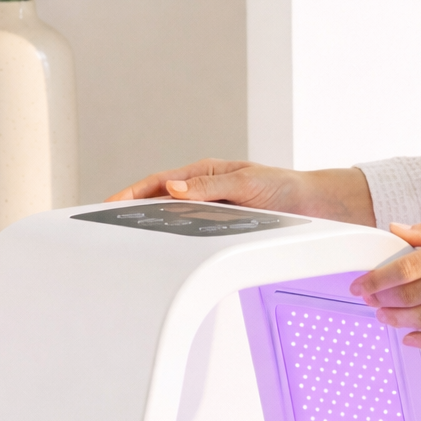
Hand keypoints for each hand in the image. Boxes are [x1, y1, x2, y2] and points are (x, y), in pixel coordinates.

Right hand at [106, 159, 375, 224]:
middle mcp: (205, 187)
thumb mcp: (246, 183)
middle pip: (160, 199)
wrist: (314, 204)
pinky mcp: (223, 222)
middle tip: (106, 224)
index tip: (111, 204)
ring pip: (174, 216)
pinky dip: (175, 237)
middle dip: (133, 209)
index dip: (133, 193)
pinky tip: (164, 249)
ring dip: (152, 224)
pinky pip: (192, 230)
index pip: (159, 182)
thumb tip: (172, 186)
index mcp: (206, 172)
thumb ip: (209, 186)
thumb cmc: (284, 189)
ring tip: (128, 239)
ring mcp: (212, 205)